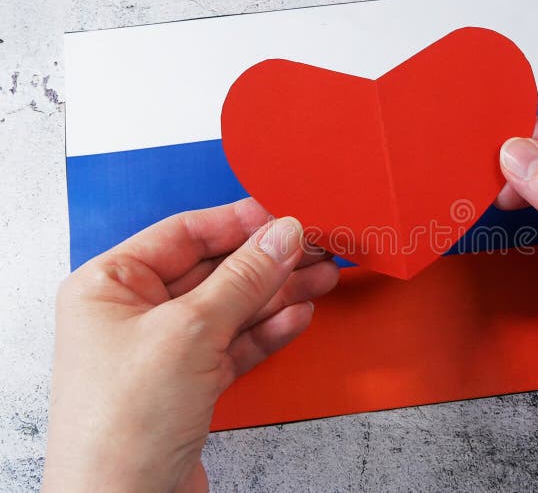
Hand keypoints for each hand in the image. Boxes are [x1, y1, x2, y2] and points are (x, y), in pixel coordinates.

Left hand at [43, 198, 338, 491]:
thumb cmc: (121, 426)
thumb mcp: (190, 331)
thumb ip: (243, 278)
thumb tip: (282, 236)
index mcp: (111, 284)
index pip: (185, 233)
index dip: (240, 222)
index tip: (285, 217)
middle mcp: (134, 313)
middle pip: (215, 270)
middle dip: (268, 260)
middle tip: (315, 248)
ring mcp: (165, 349)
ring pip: (233, 307)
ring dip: (278, 292)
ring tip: (322, 277)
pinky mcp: (190, 382)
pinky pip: (236, 343)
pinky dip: (268, 329)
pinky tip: (297, 314)